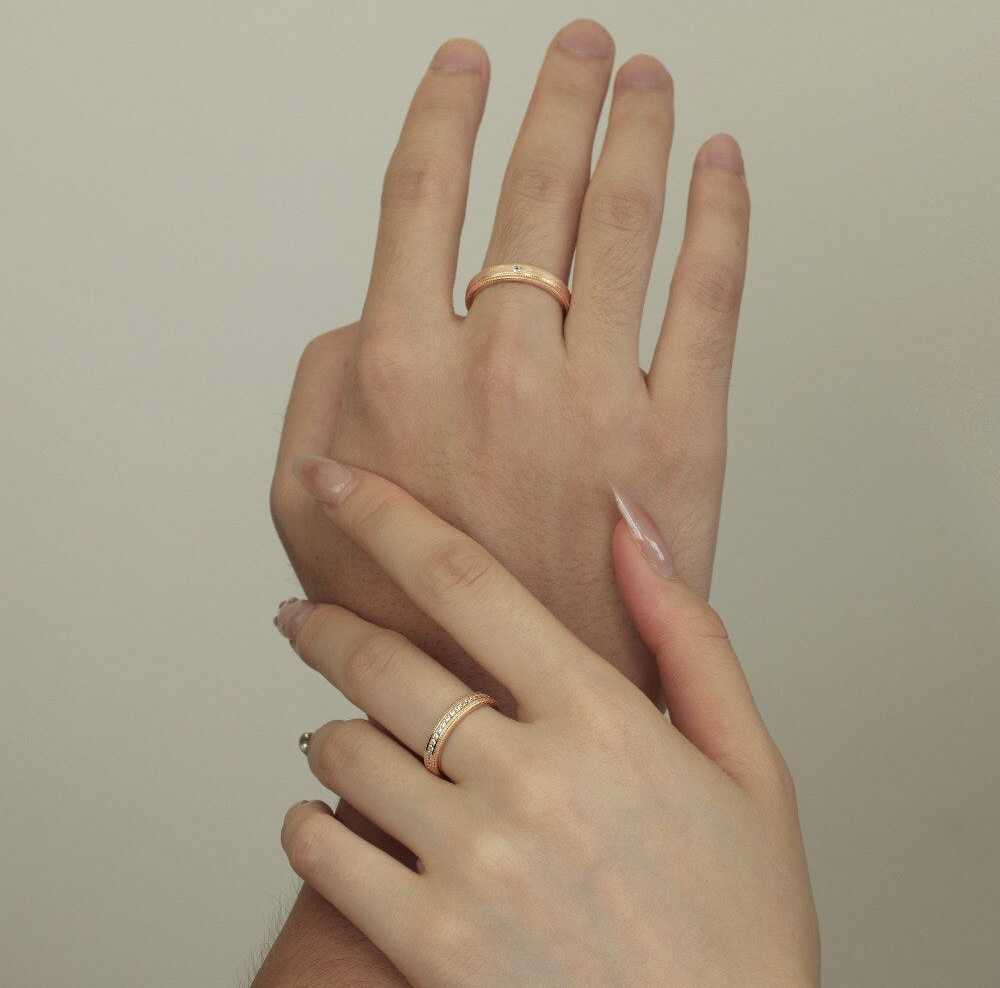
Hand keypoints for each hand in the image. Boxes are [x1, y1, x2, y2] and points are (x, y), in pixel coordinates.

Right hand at [270, 19, 749, 712]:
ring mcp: (596, 393)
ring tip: (647, 82)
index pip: (422, 193)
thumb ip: (320, 390)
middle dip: (562, 95)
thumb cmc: (413, 610)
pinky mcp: (681, 433)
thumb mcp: (308, 506)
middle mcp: (497, 364)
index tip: (466, 67)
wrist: (511, 697)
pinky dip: (723, 215)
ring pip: (625, 217)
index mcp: (398, 367)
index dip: (446, 111)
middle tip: (581, 48)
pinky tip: (721, 167)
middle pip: (535, 185)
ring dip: (639, 128)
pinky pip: (712, 293)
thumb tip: (365, 319)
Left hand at [275, 458, 818, 987]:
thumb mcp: (749, 763)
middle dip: (322, 623)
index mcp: (604, 719)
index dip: (383, 516)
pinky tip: (339, 821)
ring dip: (329, 729)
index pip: (464, 580)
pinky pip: (321, 852)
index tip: (333, 482)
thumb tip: (633, 524)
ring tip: (342, 733)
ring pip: (339, 751)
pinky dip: (310, 823)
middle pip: (379, 659)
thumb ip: (688, 632)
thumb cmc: (739, 919)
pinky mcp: (430, 945)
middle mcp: (529, 780)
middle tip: (301, 615)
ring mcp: (472, 865)